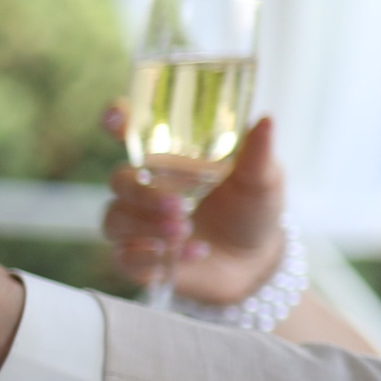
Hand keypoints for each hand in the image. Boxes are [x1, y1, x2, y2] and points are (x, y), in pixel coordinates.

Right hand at [102, 109, 283, 304]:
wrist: (255, 263)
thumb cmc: (252, 211)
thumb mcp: (262, 180)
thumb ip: (258, 153)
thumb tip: (266, 120)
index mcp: (169, 160)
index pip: (131, 133)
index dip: (116, 121)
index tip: (114, 117)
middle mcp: (145, 188)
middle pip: (119, 181)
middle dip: (144, 195)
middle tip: (178, 207)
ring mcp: (137, 224)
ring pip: (114, 220)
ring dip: (146, 227)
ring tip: (184, 232)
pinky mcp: (137, 259)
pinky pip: (123, 257)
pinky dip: (152, 257)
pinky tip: (192, 253)